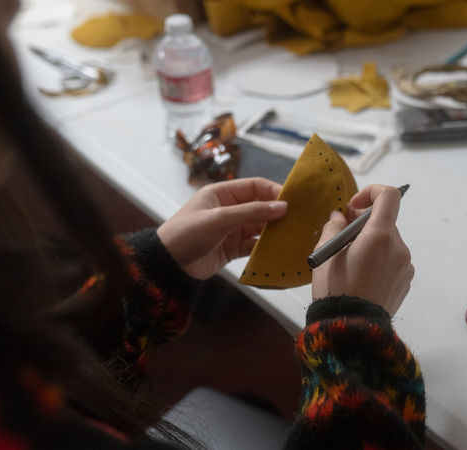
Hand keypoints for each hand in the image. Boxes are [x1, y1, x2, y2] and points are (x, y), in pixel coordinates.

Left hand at [157, 178, 285, 279]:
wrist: (167, 265)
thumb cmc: (186, 234)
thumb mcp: (219, 219)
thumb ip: (252, 212)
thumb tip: (283, 207)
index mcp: (222, 194)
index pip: (255, 186)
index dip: (274, 191)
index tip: (293, 201)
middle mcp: (229, 209)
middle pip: (261, 206)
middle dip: (278, 213)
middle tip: (299, 219)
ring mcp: (232, 229)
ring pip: (261, 227)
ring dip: (275, 231)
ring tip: (293, 236)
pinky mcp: (233, 248)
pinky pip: (255, 245)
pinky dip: (267, 248)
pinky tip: (279, 251)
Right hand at [312, 184, 413, 315]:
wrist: (352, 329)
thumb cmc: (336, 290)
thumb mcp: (326, 254)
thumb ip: (334, 227)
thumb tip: (340, 216)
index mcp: (381, 235)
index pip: (389, 196)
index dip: (371, 193)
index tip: (353, 206)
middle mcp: (400, 247)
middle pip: (385, 223)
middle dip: (364, 226)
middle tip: (343, 238)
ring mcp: (406, 265)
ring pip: (388, 243)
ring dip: (372, 246)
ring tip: (351, 265)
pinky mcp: (407, 280)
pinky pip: (393, 261)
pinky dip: (380, 262)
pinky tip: (363, 278)